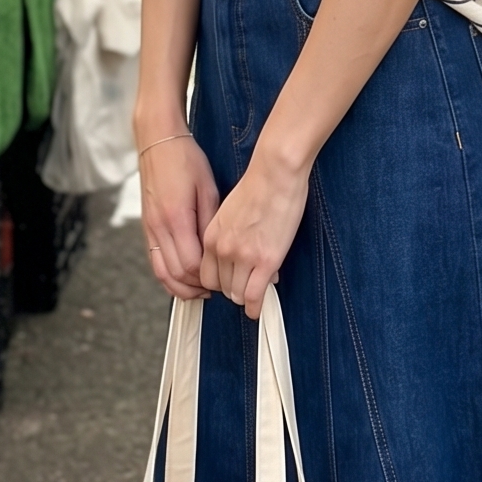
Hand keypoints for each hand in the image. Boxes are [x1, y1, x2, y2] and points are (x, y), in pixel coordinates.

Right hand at [140, 133, 219, 300]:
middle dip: (198, 287)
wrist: (158, 142)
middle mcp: (159, 227)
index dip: (210, 277)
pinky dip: (168, 276)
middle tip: (218, 288)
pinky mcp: (147, 227)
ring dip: (182, 287)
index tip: (226, 277)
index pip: (192, 264)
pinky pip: (155, 261)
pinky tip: (183, 278)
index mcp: (176, 217)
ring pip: (162, 273)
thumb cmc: (185, 160)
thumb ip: (211, 222)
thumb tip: (220, 249)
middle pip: (177, 273)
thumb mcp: (208, 189)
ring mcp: (150, 228)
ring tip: (201, 291)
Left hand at [201, 142, 308, 318]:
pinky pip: (255, 295)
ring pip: (236, 294)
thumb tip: (238, 253)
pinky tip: (258, 309)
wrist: (275, 173)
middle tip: (245, 287)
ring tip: (255, 294)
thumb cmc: (259, 184)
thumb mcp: (231, 211)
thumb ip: (229, 234)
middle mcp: (222, 249)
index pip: (206, 274)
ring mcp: (243, 257)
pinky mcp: (265, 261)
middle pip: (220, 287)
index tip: (227, 283)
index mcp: (211, 235)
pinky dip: (256, 306)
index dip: (218, 282)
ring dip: (245, 296)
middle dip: (233, 290)